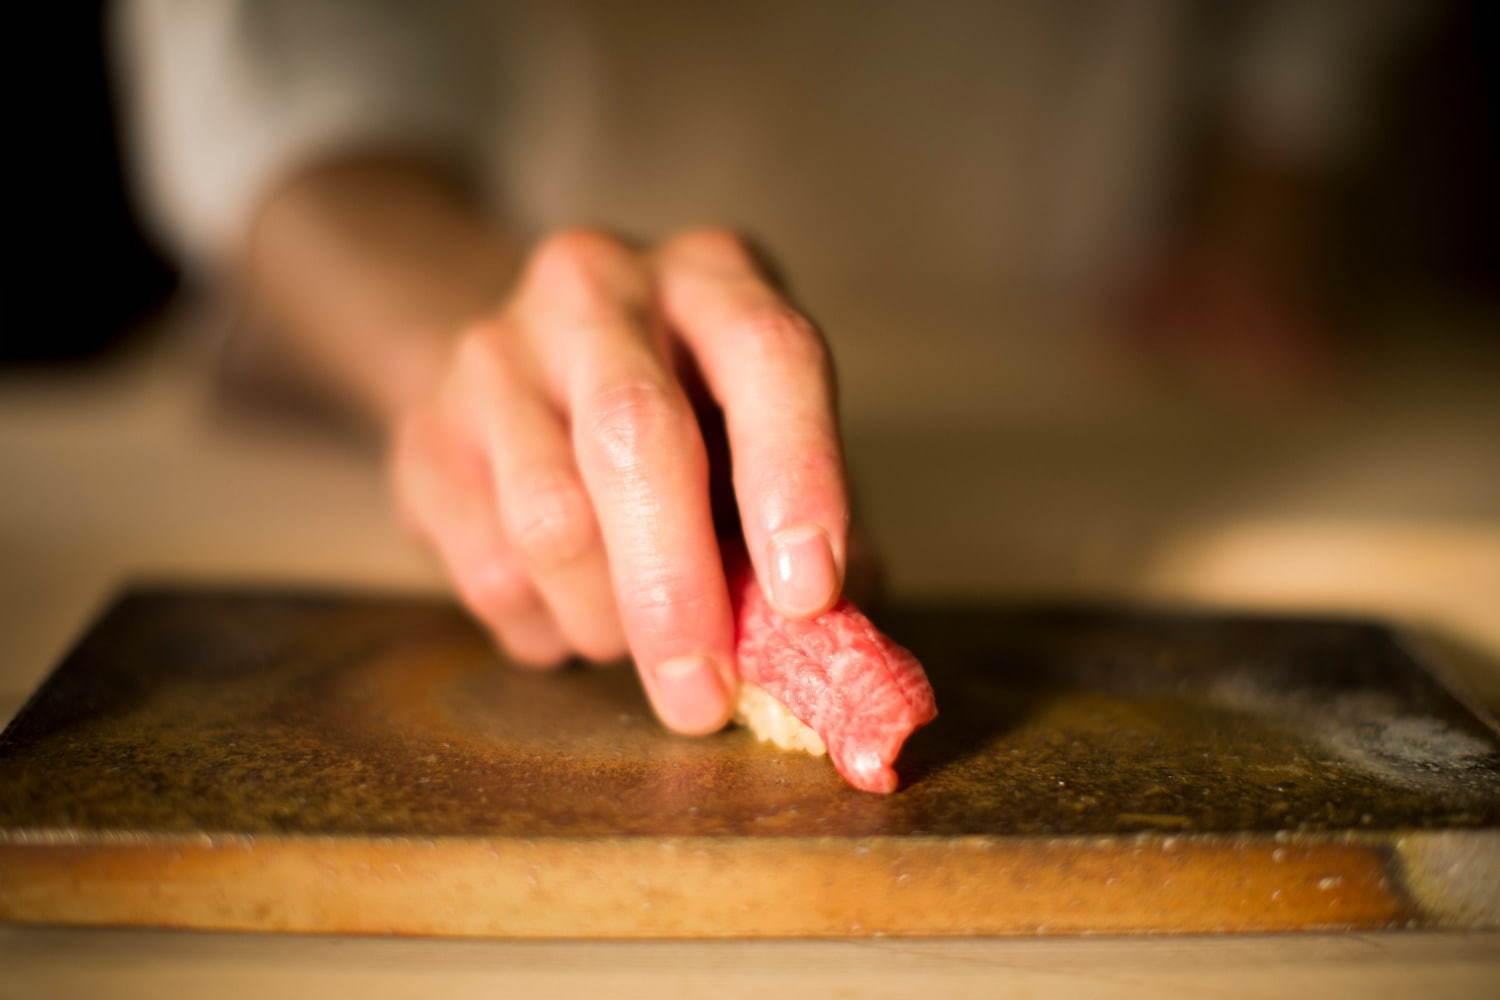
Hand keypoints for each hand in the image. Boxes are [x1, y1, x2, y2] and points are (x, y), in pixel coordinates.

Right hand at [390, 227, 849, 734]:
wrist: (533, 369)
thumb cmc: (693, 423)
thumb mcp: (767, 447)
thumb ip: (813, 537)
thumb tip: (830, 656)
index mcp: (715, 276)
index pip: (769, 355)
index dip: (796, 477)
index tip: (808, 596)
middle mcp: (599, 287)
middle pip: (634, 433)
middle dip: (675, 586)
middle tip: (703, 696)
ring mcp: (496, 351)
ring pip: (551, 518)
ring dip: (608, 621)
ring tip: (637, 644)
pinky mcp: (426, 431)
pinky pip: (488, 569)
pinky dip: (548, 629)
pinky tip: (574, 615)